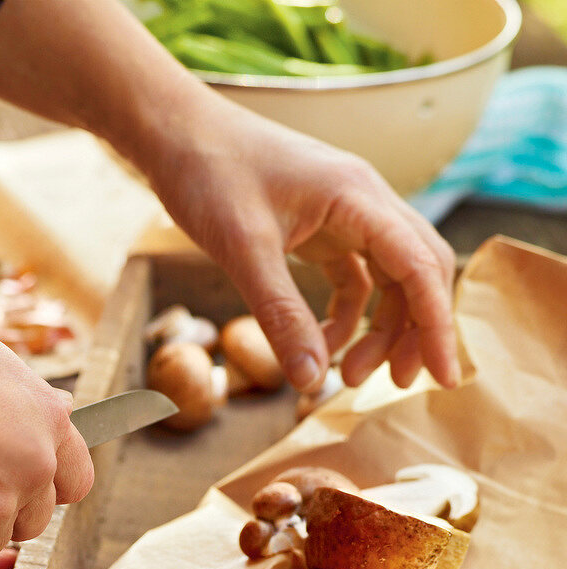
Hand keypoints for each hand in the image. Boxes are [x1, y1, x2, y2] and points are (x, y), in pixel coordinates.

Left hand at [0, 0, 457, 395]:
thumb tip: (312, 380)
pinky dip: (344, 316)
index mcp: (358, 198)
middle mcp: (363, 203)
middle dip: (414, 331)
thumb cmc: (208, 175)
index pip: (420, 267)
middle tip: (397, 384)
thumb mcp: (244, 252)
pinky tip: (320, 345)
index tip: (443, 377)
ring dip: (376, 330)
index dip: (437, 325)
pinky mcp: (320, 227)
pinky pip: (352, 278)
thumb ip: (281, 317)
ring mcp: (344, 214)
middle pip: (416, 273)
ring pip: (387, 279)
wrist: (174, 133)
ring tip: (346, 375)